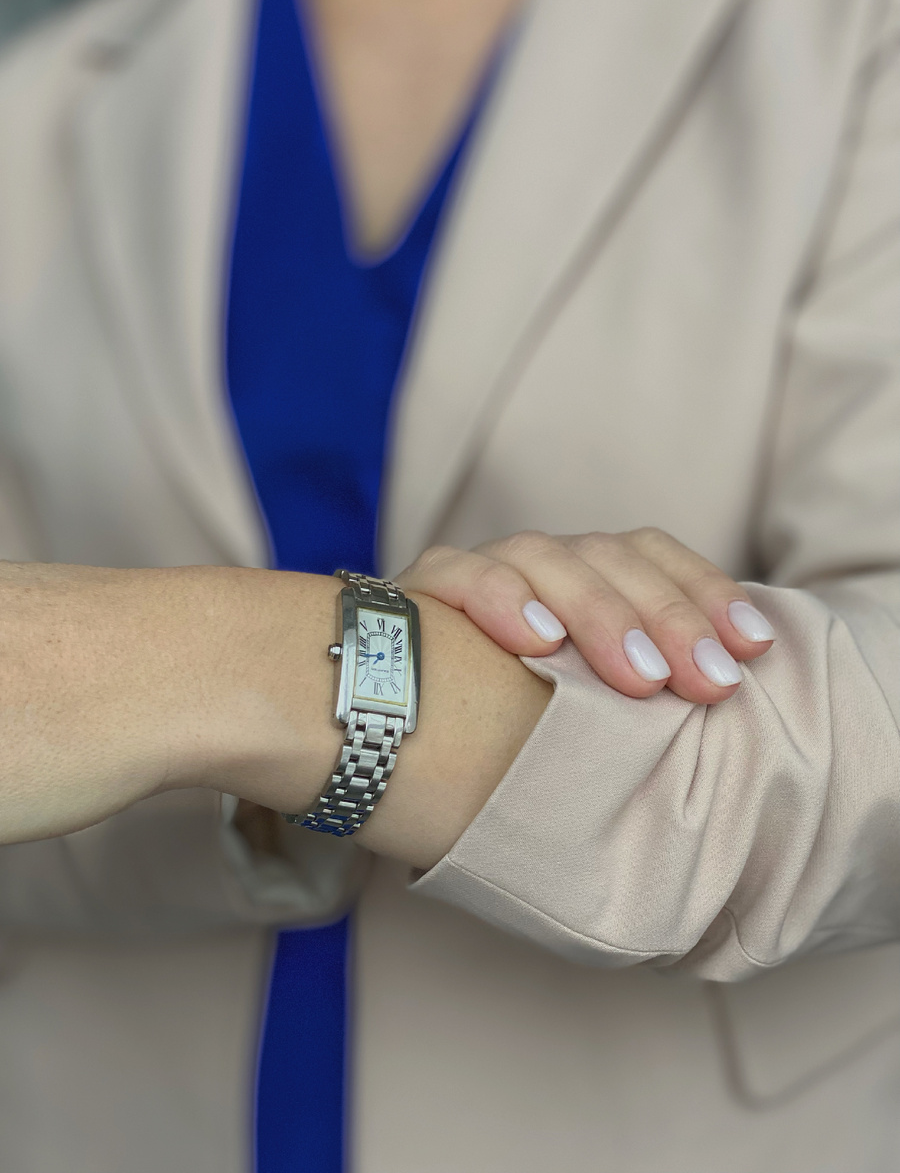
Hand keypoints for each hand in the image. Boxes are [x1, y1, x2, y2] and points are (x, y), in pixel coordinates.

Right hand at [396, 528, 775, 704]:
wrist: (379, 714)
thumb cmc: (494, 723)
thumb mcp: (575, 708)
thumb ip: (629, 691)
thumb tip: (718, 708)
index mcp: (580, 576)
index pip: (651, 555)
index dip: (706, 592)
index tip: (752, 648)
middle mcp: (534, 561)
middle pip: (610, 557)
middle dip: (666, 618)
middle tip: (706, 684)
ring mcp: (478, 567)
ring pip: (544, 557)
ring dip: (597, 613)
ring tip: (638, 679)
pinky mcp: (420, 589)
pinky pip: (461, 575)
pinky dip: (502, 600)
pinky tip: (537, 642)